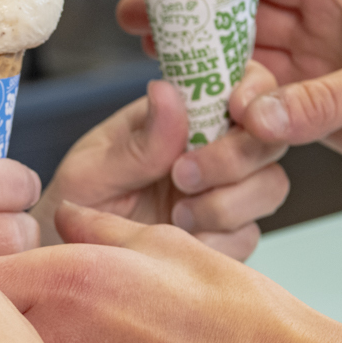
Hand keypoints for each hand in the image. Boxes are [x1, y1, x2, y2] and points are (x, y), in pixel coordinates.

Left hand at [33, 74, 288, 259]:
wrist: (71, 260)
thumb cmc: (77, 204)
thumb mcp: (93, 170)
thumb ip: (139, 142)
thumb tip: (168, 91)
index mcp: (182, 114)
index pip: (239, 82)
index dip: (253, 89)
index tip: (236, 109)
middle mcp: (212, 147)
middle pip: (268, 136)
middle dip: (233, 157)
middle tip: (181, 176)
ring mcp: (226, 191)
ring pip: (270, 185)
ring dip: (224, 203)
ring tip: (173, 216)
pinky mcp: (229, 234)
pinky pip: (249, 234)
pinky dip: (218, 240)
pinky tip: (182, 241)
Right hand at [118, 0, 341, 186]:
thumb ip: (320, 101)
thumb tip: (256, 118)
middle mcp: (327, 29)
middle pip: (244, 22)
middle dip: (193, 27)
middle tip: (139, 29)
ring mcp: (324, 75)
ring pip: (251, 72)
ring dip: (211, 79)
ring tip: (163, 86)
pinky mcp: (328, 118)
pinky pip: (271, 117)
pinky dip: (240, 123)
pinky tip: (206, 126)